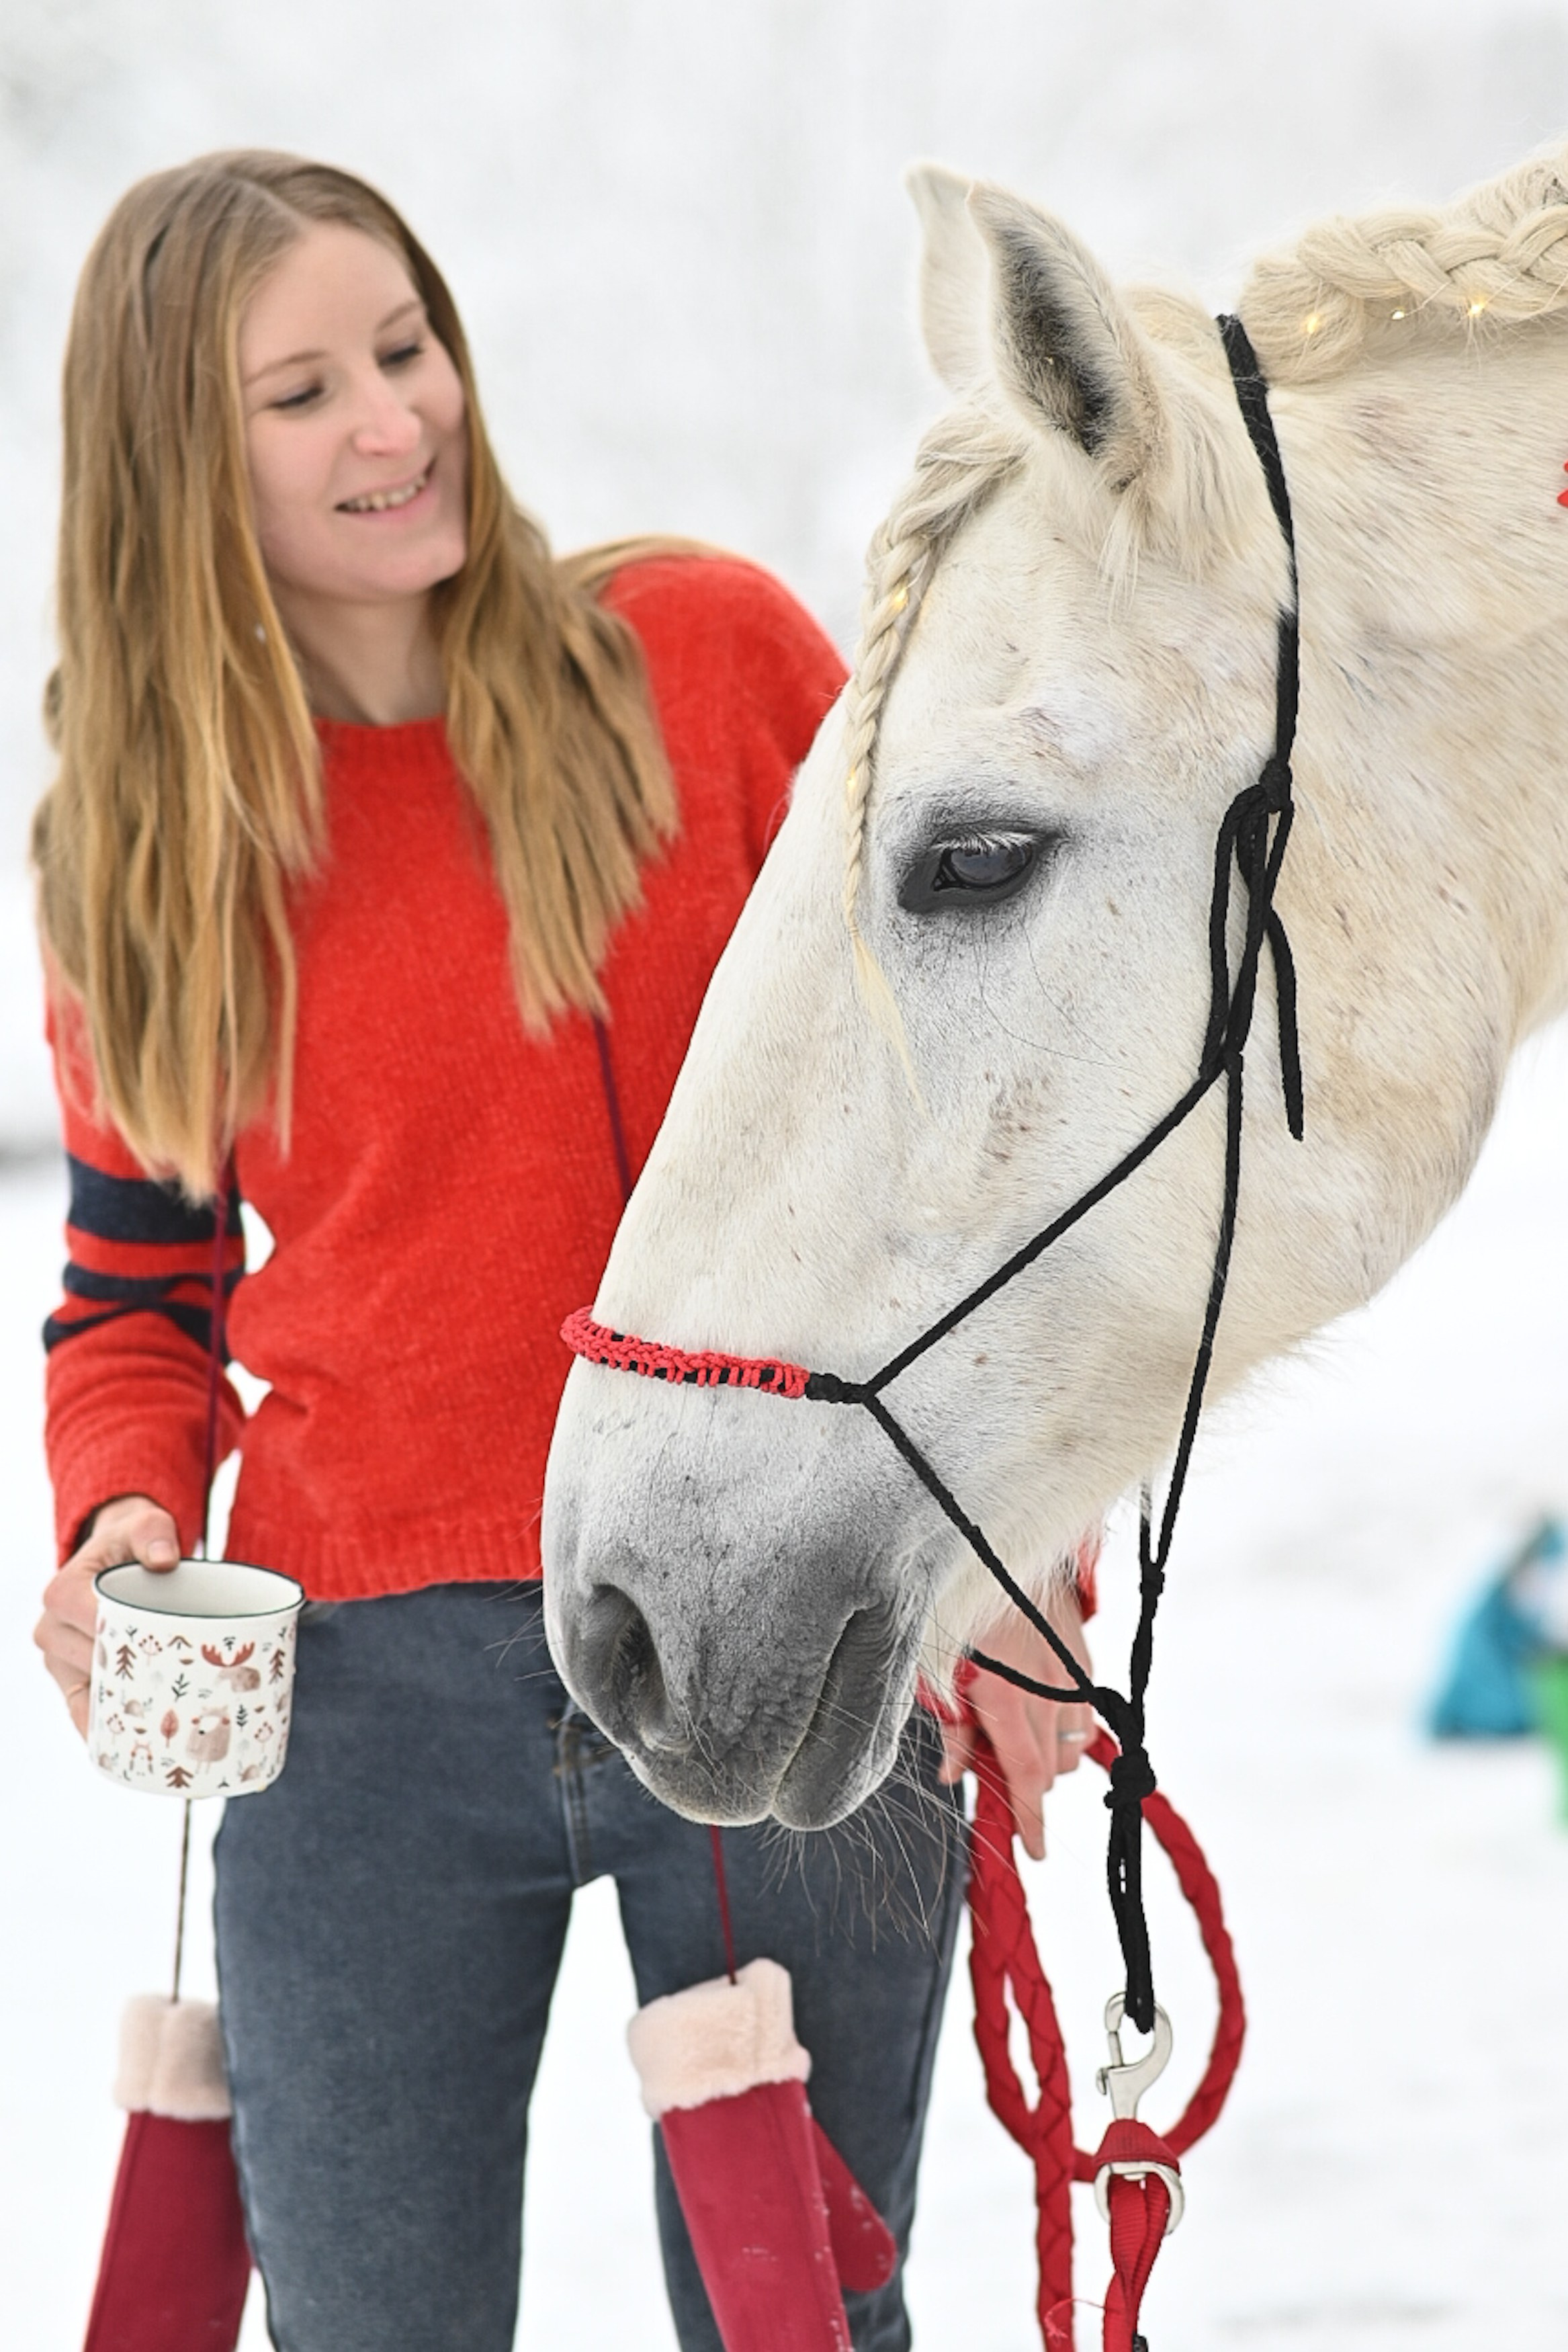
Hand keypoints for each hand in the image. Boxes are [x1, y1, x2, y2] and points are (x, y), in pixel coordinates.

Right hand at [35, 1494, 179, 1738]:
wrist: (117, 1560)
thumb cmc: (133, 1544)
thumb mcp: (145, 1526)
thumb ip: (154, 1533)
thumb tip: (164, 1560)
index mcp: (62, 1592)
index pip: (94, 1624)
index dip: (128, 1640)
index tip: (168, 1655)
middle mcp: (51, 1630)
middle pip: (93, 1664)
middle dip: (132, 1681)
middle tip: (177, 1701)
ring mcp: (58, 1661)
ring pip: (88, 1694)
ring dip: (122, 1712)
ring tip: (163, 1732)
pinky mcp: (69, 1683)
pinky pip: (81, 1713)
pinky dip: (104, 1732)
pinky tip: (130, 1752)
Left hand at [937, 1589, 1092, 1859]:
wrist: (995, 1544)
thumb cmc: (957, 1605)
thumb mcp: (935, 1667)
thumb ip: (951, 1726)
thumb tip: (952, 1775)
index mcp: (1007, 1695)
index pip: (1027, 1776)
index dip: (1032, 1820)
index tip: (1037, 1852)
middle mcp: (1048, 1689)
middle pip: (1050, 1769)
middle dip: (1028, 1786)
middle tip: (997, 1776)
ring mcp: (1073, 1673)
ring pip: (1072, 1747)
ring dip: (1047, 1757)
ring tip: (1015, 1739)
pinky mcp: (1083, 1657)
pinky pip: (1084, 1714)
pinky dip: (1065, 1727)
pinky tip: (1038, 1710)